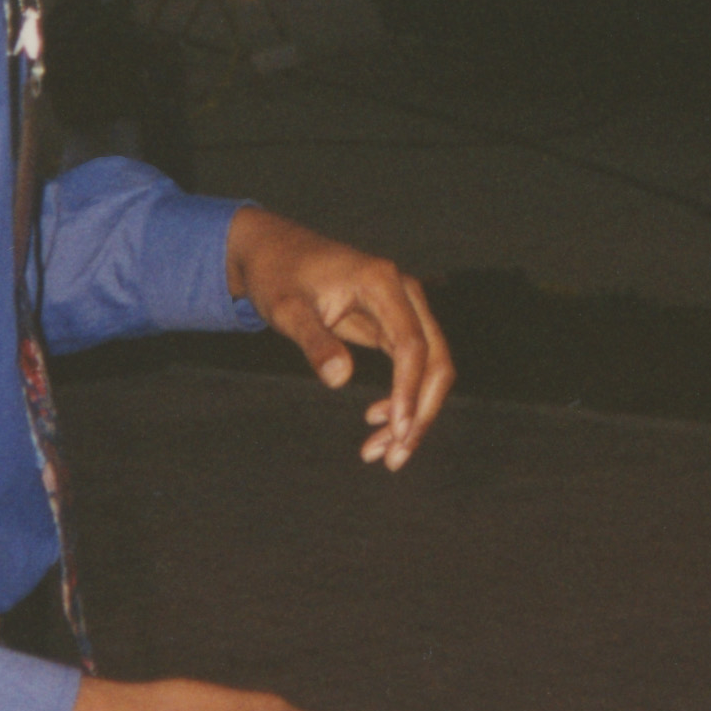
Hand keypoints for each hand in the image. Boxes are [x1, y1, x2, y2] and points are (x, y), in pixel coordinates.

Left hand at [226, 209, 451, 468]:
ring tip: (381, 454)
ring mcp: (403, 307)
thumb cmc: (278, 276)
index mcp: (382, 282)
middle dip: (420, 411)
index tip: (397, 430)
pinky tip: (376, 422)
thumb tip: (339, 380)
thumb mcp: (286, 309)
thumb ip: (314, 341)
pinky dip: (400, 398)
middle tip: (394, 458)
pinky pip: (411, 366)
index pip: (412, 343)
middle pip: (435, 357)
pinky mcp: (394, 322)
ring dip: (413, 411)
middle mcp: (403, 292)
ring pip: (428, 366)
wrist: (275, 252)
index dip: (408, 390)